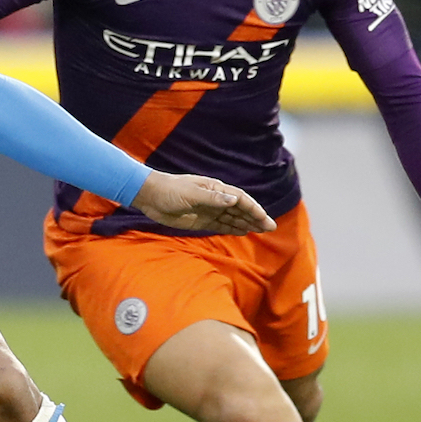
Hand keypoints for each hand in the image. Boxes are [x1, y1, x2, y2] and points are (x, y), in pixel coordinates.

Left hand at [131, 173, 275, 234]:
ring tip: (261, 231)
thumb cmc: (169, 191)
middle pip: (240, 209)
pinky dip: (232, 228)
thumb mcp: (191, 194)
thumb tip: (234, 200)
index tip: (265, 219)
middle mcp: (215, 199)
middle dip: (255, 217)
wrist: (150, 196)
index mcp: (215, 189)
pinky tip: (243, 232)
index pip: (240, 199)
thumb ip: (212, 198)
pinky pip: (221, 225)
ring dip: (246, 223)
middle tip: (270, 228)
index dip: (254, 209)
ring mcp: (209, 210)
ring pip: (232, 217)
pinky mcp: (201, 220)